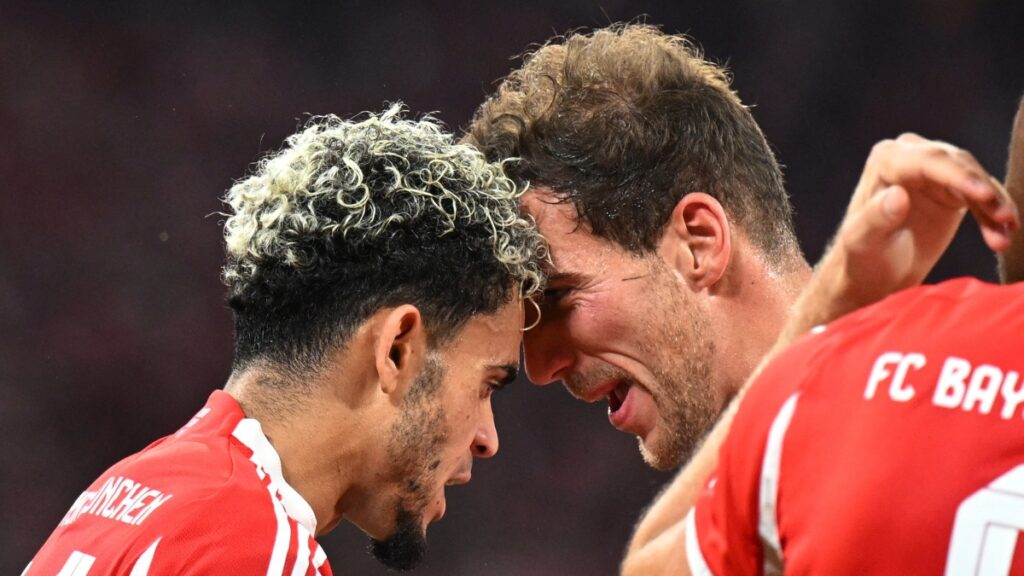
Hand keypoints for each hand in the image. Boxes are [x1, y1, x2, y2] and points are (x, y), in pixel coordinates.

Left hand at [830, 133, 1017, 306]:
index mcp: (886, 160)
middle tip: (1006, 219)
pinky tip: (1002, 240)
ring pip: (975, 181)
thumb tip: (899, 196)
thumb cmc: (859, 256)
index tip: (983, 195)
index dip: (959, 176)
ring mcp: (934, 172)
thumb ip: (876, 218)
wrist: (871, 273)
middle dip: (984, 191)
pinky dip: (993, 217)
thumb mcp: (861, 241)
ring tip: (1008, 232)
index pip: (928, 161)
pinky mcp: (951, 191)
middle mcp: (911, 156)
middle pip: (958, 165)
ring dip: (995, 206)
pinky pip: (981, 199)